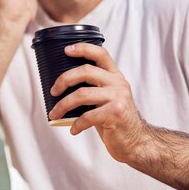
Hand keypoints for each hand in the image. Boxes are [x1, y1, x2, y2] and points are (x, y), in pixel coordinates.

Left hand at [48, 43, 146, 162]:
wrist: (136, 141)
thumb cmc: (114, 120)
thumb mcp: (106, 98)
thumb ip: (92, 88)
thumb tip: (60, 86)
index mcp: (115, 76)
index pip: (101, 54)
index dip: (83, 48)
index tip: (66, 50)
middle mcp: (118, 83)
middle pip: (85, 71)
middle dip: (64, 80)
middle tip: (53, 92)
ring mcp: (118, 97)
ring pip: (82, 94)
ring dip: (63, 105)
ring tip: (54, 114)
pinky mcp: (116, 113)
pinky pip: (88, 116)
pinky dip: (76, 124)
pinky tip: (73, 129)